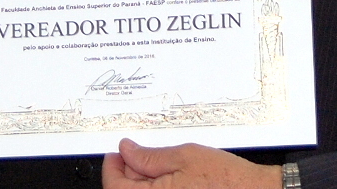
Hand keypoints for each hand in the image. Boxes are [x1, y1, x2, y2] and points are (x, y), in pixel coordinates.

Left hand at [102, 139, 280, 188]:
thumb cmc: (225, 178)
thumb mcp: (184, 156)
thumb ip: (150, 156)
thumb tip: (126, 150)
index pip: (116, 187)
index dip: (112, 167)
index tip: (115, 153)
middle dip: (126, 173)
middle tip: (134, 153)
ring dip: (141, 183)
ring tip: (154, 163)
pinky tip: (166, 178)